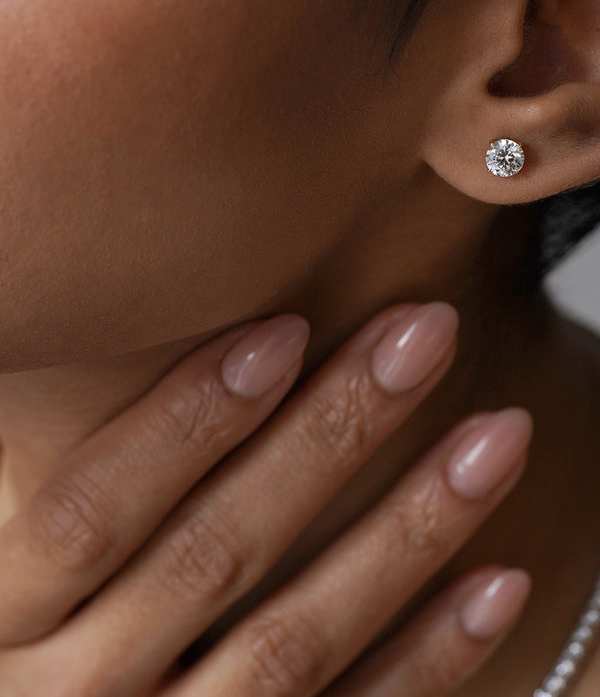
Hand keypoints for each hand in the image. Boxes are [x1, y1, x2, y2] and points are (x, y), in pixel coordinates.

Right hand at [0, 303, 532, 695]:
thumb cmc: (45, 636)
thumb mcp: (22, 572)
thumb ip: (76, 485)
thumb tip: (175, 348)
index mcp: (6, 622)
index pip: (89, 512)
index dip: (184, 419)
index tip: (287, 328)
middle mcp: (75, 696)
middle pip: (213, 556)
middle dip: (329, 434)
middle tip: (427, 334)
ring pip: (295, 642)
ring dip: (407, 532)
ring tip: (496, 437)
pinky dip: (430, 660)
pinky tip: (495, 582)